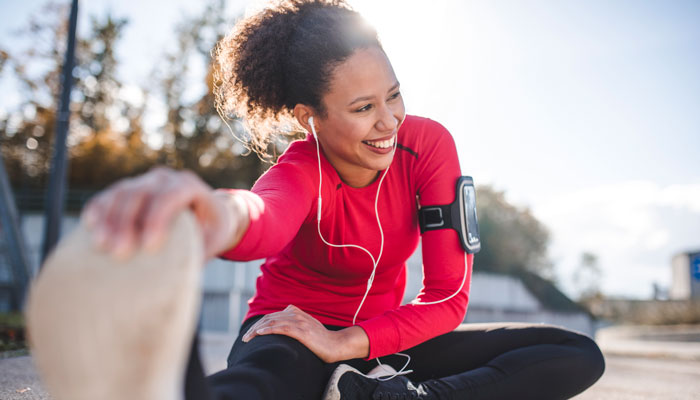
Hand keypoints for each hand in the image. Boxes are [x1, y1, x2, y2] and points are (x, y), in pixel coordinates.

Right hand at [81, 167, 247, 259]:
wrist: (207, 213)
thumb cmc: (211, 230)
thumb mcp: (213, 241)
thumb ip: (199, 251)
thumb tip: (179, 275)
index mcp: (190, 186)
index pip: (171, 196)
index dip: (157, 219)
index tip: (148, 247)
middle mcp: (166, 178)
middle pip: (141, 193)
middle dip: (127, 222)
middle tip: (119, 253)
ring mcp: (145, 181)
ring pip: (121, 192)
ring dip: (108, 218)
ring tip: (101, 245)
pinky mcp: (129, 189)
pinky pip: (109, 195)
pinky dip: (99, 208)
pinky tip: (90, 225)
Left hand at [242, 305, 368, 362]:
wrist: (336, 345)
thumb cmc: (321, 340)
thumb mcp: (306, 328)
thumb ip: (294, 324)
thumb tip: (279, 329)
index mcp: (296, 312)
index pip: (272, 315)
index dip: (259, 323)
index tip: (251, 333)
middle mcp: (296, 314)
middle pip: (269, 318)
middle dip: (255, 327)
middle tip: (245, 338)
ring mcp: (299, 322)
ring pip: (273, 322)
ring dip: (257, 330)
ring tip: (247, 338)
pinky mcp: (302, 331)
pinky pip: (282, 328)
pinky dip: (269, 329)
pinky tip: (259, 333)